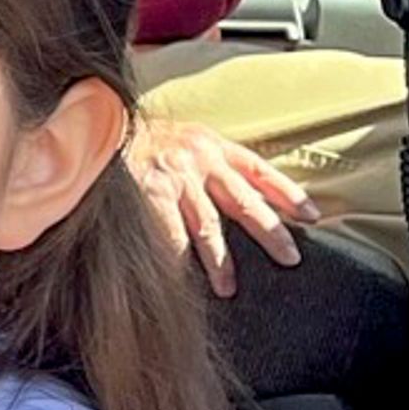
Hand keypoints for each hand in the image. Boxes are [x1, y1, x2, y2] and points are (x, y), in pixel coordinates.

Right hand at [125, 116, 308, 297]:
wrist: (95, 121)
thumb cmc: (136, 136)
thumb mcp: (179, 136)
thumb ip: (204, 160)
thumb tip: (233, 195)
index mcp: (211, 144)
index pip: (259, 169)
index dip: (287, 193)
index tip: (312, 215)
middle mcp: (200, 159)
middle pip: (245, 202)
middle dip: (272, 233)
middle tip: (291, 258)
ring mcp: (177, 177)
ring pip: (208, 227)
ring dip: (220, 261)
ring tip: (228, 288)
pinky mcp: (151, 192)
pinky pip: (170, 234)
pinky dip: (177, 258)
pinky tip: (182, 278)